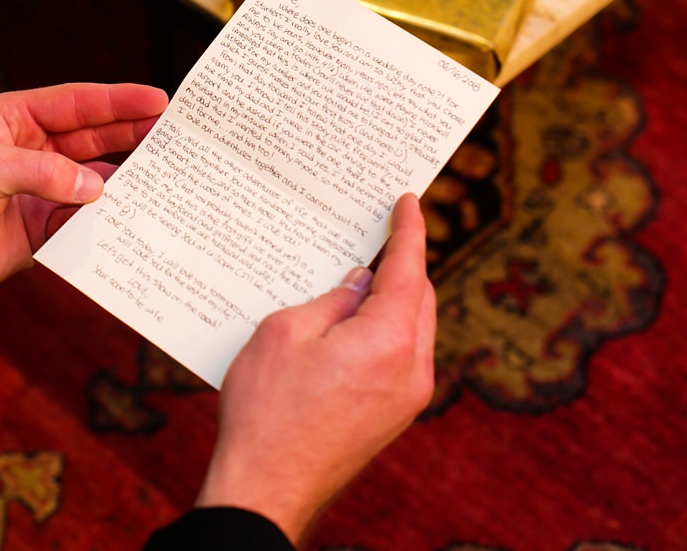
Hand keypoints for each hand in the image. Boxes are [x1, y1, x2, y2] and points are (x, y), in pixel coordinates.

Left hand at [0, 82, 166, 300]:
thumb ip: (41, 174)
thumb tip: (97, 186)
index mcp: (14, 120)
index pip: (77, 104)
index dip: (119, 102)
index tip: (160, 100)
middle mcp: (31, 152)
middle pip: (95, 139)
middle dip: (136, 136)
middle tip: (182, 136)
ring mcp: (37, 192)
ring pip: (95, 182)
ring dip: (129, 181)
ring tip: (174, 179)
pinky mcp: (38, 231)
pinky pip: (83, 224)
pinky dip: (110, 223)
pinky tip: (140, 221)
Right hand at [195, 194, 436, 542]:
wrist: (269, 484)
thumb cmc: (266, 409)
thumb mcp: (283, 333)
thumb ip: (330, 300)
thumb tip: (360, 284)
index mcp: (387, 342)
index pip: (409, 271)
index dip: (409, 231)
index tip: (410, 202)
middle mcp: (412, 370)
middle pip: (420, 299)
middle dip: (402, 265)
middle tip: (377, 236)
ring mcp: (408, 398)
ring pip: (413, 330)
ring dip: (393, 300)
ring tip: (358, 280)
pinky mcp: (394, 417)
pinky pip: (400, 358)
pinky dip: (385, 332)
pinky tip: (351, 326)